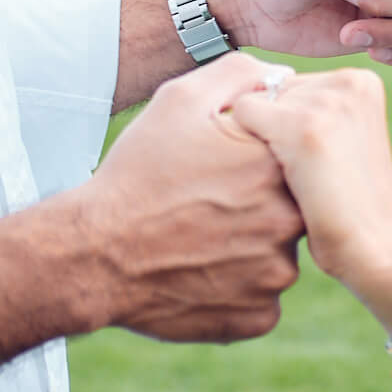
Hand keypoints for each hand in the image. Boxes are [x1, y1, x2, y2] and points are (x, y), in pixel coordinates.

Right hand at [75, 55, 305, 342]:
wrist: (93, 253)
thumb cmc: (136, 172)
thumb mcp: (179, 100)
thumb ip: (242, 74)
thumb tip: (284, 78)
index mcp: (278, 166)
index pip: (298, 156)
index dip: (260, 158)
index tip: (226, 167)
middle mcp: (288, 223)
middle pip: (292, 206)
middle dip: (258, 203)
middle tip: (209, 204)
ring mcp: (275, 276)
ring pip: (277, 254)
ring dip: (249, 247)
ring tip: (199, 238)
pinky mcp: (258, 317)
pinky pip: (261, 298)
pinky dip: (237, 287)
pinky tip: (199, 272)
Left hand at [228, 68, 391, 328]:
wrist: (378, 248)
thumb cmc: (349, 204)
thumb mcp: (342, 139)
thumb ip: (309, 110)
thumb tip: (248, 100)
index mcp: (361, 81)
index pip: (289, 85)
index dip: (287, 129)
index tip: (318, 163)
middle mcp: (346, 81)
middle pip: (270, 91)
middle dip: (274, 132)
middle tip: (310, 174)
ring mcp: (327, 102)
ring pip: (254, 104)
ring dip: (262, 144)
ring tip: (300, 178)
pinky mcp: (304, 127)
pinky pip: (243, 114)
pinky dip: (245, 148)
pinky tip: (281, 178)